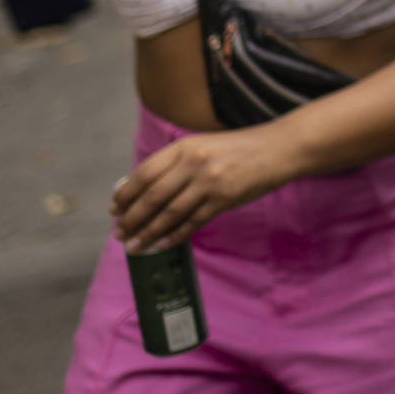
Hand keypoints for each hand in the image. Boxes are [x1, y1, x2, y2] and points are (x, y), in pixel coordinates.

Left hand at [110, 125, 294, 252]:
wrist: (280, 148)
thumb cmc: (240, 149)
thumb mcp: (204, 146)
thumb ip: (178, 164)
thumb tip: (147, 193)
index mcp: (185, 146)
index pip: (144, 173)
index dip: (125, 194)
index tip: (114, 209)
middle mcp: (194, 162)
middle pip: (152, 196)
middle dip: (132, 218)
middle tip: (120, 234)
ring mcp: (210, 181)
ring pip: (169, 213)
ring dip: (148, 232)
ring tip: (134, 246)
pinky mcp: (225, 198)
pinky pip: (192, 222)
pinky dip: (174, 235)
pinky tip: (162, 244)